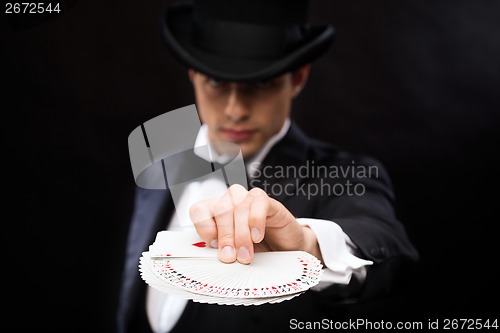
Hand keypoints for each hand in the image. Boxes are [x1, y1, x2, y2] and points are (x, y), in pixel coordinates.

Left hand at [189, 184, 321, 263]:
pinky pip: (257, 202)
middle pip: (219, 209)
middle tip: (231, 257)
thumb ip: (223, 250)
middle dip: (225, 236)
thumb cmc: (258, 250)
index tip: (212, 245)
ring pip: (237, 207)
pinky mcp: (266, 201)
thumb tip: (215, 255)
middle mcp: (230, 202)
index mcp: (215, 213)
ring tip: (246, 254)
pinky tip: (257, 236)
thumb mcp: (235, 253)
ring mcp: (248, 199)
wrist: (285, 250)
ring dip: (241, 234)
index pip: (198, 210)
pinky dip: (255, 221)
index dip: (203, 226)